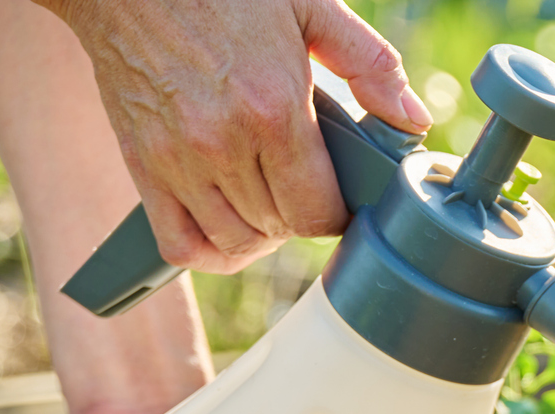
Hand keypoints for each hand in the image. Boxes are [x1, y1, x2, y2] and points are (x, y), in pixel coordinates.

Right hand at [40, 0, 430, 273]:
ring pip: (235, 242)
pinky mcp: (141, 165)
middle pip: (281, 229)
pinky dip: (208, 248)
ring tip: (265, 197)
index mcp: (273, 111)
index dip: (337, 214)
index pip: (319, 213)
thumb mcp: (309, 7)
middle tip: (300, 184)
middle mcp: (222, 145)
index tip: (338, 196)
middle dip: (300, 216)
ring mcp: (177, 160)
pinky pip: (179, 244)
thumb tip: (413, 120)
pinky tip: (226, 225)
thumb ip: (370, 64)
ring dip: (260, 233)